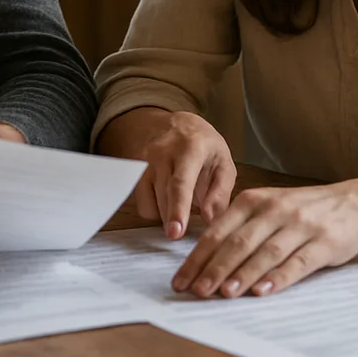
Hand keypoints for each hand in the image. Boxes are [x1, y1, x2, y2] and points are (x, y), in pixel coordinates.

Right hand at [97, 108, 235, 239]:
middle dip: (173, 219)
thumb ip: (220, 193)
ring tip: (182, 204)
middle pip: (163, 197)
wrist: (176, 124)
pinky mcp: (134, 172)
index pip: (180, 183)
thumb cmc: (204, 146)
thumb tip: (209, 219)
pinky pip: (142, 203)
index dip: (177, 210)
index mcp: (189, 149)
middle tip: (183, 231)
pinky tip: (168, 199)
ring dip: (167, 213)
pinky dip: (156, 209)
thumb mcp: (224, 163)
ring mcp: (144, 161)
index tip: (175, 233)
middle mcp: (162, 153)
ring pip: (151, 202)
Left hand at [172, 183, 357, 298]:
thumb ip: (239, 227)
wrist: (353, 203)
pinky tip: (264, 291)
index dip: (198, 257)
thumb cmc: (301, 210)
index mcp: (253, 200)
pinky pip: (298, 261)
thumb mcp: (267, 208)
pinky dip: (279, 277)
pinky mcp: (324, 242)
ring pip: (266, 252)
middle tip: (197, 291)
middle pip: (238, 242)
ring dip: (243, 274)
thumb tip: (203, 260)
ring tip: (225, 293)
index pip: (218, 231)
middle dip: (215, 268)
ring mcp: (300, 224)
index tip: (181, 280)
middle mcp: (274, 209)